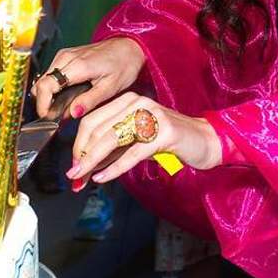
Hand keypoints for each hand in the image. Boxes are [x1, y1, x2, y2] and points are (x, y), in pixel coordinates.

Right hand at [32, 37, 144, 119]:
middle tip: (56, 116)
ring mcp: (64, 55)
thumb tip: (72, 113)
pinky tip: (66, 96)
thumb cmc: (123, 65)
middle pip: (41, 83)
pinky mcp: (65, 55)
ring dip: (48, 95)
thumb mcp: (110, 87)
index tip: (47, 117)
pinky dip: (53, 87)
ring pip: (44, 79)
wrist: (128, 46)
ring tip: (63, 108)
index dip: (42, 104)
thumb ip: (89, 101)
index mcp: (77, 66)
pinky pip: (51, 74)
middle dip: (44, 102)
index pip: (46, 85)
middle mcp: (66, 57)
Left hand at [66, 91, 221, 189]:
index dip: (79, 144)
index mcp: (128, 101)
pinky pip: (132, 152)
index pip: (93, 120)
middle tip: (74, 175)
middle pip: (98, 128)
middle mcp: (138, 102)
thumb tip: (84, 166)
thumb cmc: (168, 141)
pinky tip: (102, 177)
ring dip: (92, 160)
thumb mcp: (135, 141)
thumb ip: (112, 149)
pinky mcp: (164, 132)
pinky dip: (114, 167)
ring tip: (82, 177)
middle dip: (82, 154)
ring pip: (112, 138)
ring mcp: (151, 115)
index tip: (73, 164)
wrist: (204, 140)